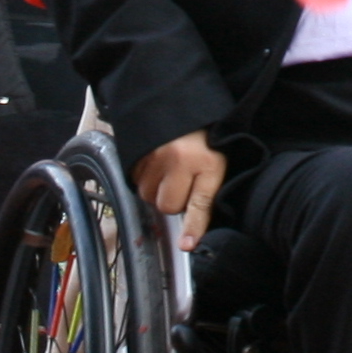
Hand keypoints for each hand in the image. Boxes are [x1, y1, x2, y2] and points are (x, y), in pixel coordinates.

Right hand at [137, 131, 225, 246]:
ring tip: (168, 172)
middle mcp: (180, 160)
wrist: (181, 106)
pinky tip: (156, 166)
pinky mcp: (138, 153)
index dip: (193, 227)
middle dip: (173, 201)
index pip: (201, 202)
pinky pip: (136, 183)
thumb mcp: (215, 163)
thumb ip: (207, 193)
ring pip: (150, 197)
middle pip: (169, 206)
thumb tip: (191, 231)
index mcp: (208, 162)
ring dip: (157, 191)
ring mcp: (156, 156)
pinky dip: (144, 180)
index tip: (186, 245)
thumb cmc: (203, 140)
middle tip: (182, 183)